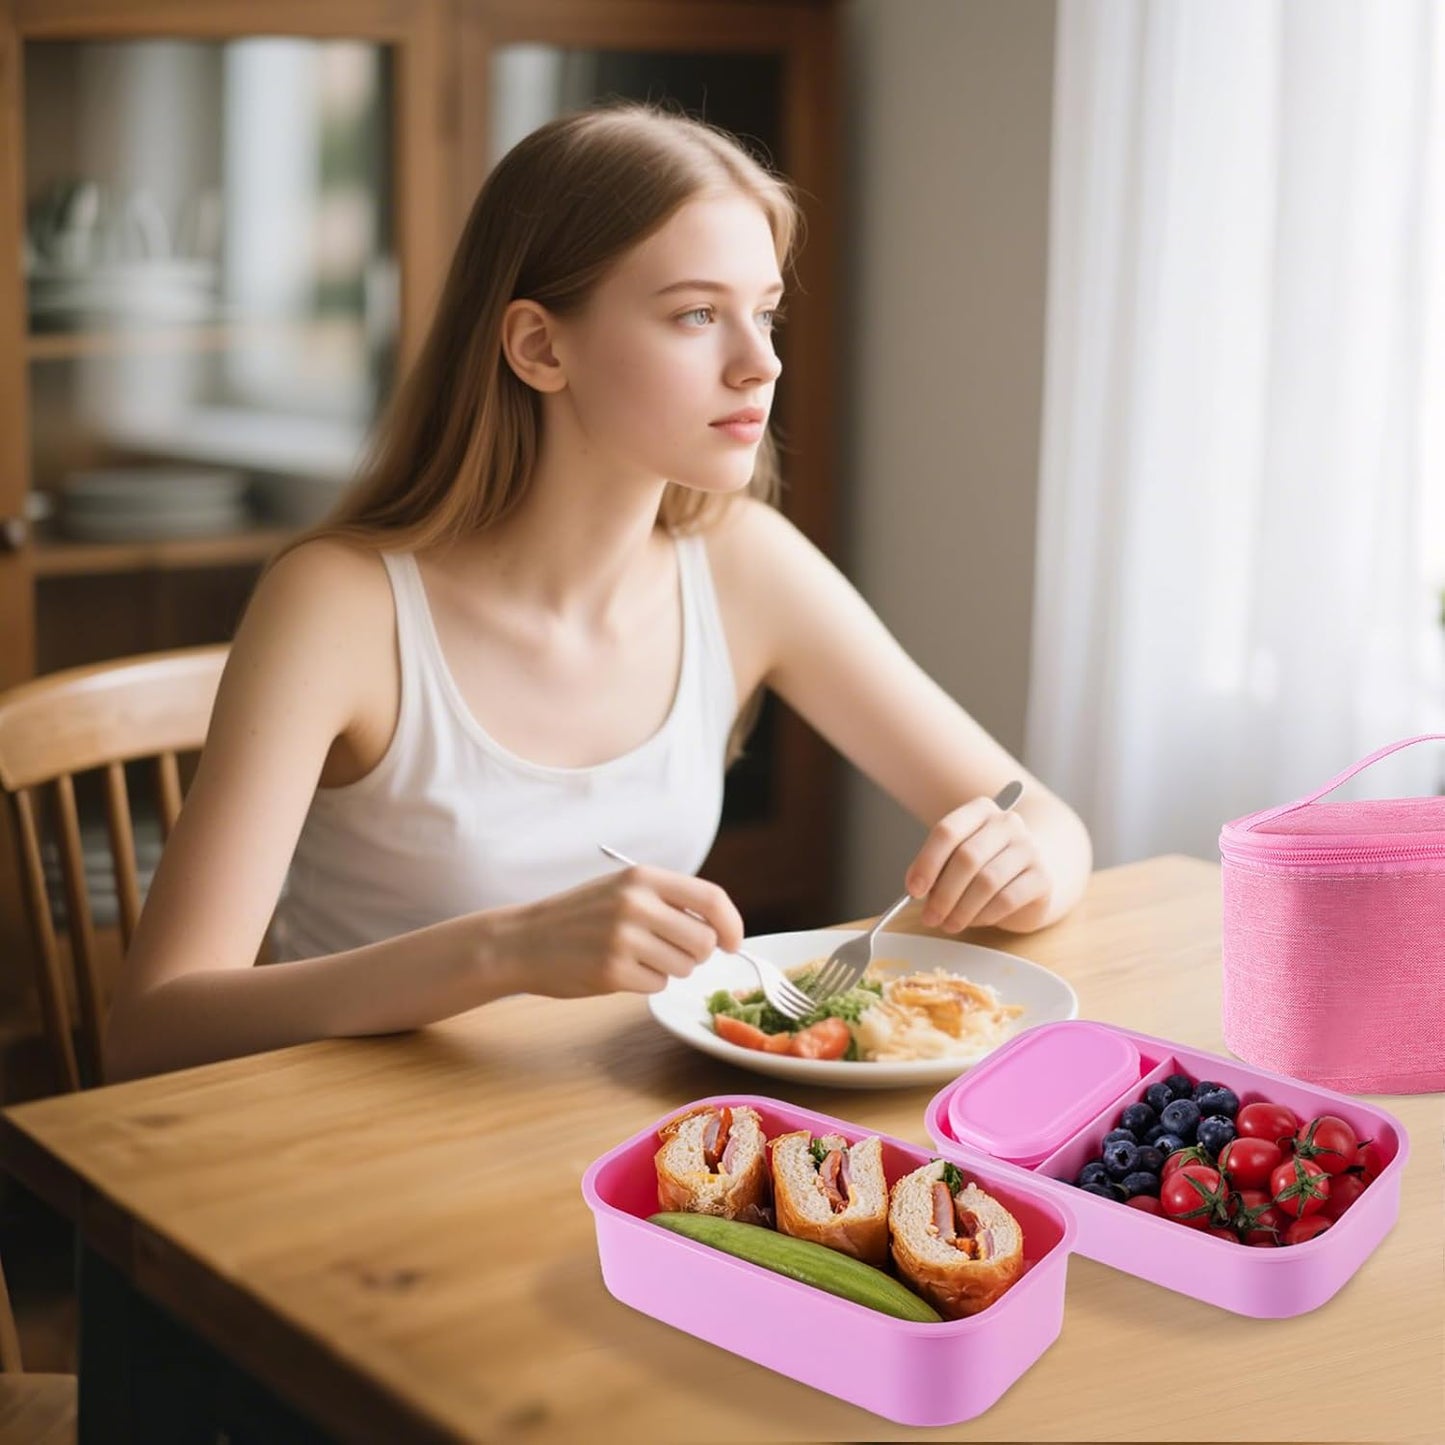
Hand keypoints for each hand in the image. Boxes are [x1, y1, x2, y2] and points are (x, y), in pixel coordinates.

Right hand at [492, 865, 744, 998]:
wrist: (523, 940)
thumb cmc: (580, 916)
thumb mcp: (622, 890)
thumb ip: (668, 900)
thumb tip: (719, 930)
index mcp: (642, 878)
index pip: (711, 898)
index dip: (731, 924)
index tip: (732, 942)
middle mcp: (636, 904)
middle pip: (703, 941)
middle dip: (696, 954)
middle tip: (671, 952)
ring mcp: (623, 939)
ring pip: (684, 967)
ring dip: (669, 969)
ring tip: (636, 957)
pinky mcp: (612, 972)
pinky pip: (657, 986)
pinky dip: (645, 984)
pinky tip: (618, 970)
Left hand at [904, 794, 1052, 932]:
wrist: (1031, 876)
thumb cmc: (985, 866)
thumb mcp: (957, 860)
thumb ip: (937, 868)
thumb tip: (917, 889)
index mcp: (980, 810)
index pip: (947, 831)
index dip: (927, 863)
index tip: (913, 890)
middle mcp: (1007, 823)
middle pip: (967, 858)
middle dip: (943, 894)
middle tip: (930, 917)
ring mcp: (1029, 848)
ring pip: (987, 881)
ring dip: (962, 909)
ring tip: (949, 924)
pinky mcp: (1042, 877)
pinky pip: (1006, 899)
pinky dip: (984, 915)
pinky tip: (975, 921)